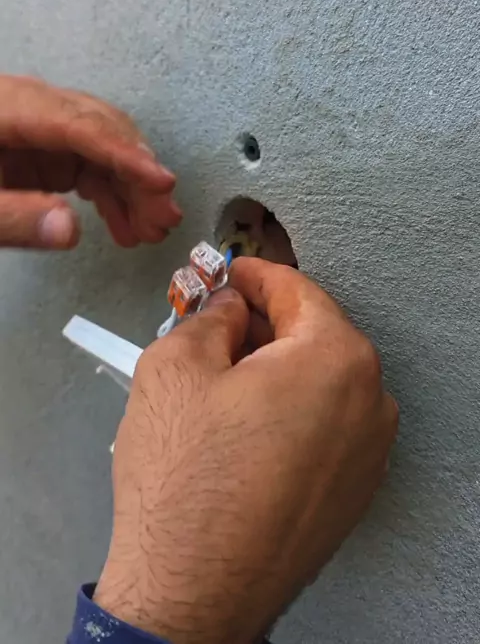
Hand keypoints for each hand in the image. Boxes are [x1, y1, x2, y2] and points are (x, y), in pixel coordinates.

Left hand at [0, 74, 181, 248]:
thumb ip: (15, 217)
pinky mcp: (46, 152)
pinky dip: (110, 196)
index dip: (126, 155)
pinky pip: (90, 168)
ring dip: (131, 191)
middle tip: (164, 218)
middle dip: (140, 177)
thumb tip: (69, 231)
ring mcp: (43, 131)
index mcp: (12, 107)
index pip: (83, 126)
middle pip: (103, 133)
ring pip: (104, 152)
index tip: (161, 183)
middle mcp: (35, 110)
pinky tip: (124, 225)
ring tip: (150, 232)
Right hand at [94, 258, 397, 643]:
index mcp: (336, 358)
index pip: (297, 290)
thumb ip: (209, 315)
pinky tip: (242, 428)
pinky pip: (323, 426)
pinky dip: (288, 411)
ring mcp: (367, 453)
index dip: (254, 273)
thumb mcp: (175, 365)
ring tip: (221, 380)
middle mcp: (369, 402)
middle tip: (214, 323)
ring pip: (319, 382)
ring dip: (274, 369)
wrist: (192, 593)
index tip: (229, 272)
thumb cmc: (185, 481)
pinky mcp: (352, 493)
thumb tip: (229, 308)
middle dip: (262, 323)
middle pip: (313, 336)